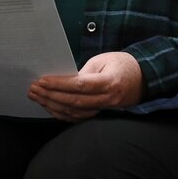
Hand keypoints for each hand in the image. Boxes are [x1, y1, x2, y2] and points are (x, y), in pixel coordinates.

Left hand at [28, 52, 143, 121]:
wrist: (144, 78)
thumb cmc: (123, 64)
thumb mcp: (104, 60)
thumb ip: (84, 72)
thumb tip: (63, 81)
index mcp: (110, 82)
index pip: (79, 86)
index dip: (59, 84)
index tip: (42, 80)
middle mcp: (108, 99)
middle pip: (74, 102)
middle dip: (50, 96)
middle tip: (33, 89)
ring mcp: (105, 109)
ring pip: (75, 113)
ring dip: (53, 105)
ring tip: (36, 96)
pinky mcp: (102, 114)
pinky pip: (79, 118)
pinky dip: (62, 114)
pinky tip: (49, 106)